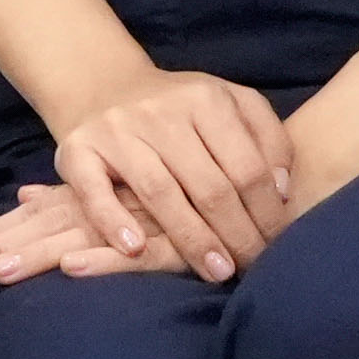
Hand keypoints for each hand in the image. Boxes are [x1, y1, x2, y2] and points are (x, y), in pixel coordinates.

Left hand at [0, 177, 185, 285]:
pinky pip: (137, 255)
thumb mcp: (131, 189)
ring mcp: (141, 222)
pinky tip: (73, 269)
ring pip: (80, 241)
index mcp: (97, 195)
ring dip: (37, 256)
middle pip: (44, 231)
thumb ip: (80, 193)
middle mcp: (112, 206)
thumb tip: (27, 196)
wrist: (265, 172)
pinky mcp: (175, 243)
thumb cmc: (196, 181)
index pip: (34, 219)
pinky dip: (106, 260)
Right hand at [41, 68, 294, 278]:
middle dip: (237, 233)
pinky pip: (94, 191)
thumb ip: (267, 138)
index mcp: (206, 100)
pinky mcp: (76, 150)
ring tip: (216, 272)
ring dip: (191, 238)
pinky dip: (113, 221)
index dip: (266, 211)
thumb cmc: (180, 110)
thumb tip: (282, 189)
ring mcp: (117, 131)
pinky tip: (134, 249)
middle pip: (208, 184)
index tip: (278, 244)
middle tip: (253, 268)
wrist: (104, 87)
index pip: (246, 166)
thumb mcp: (231, 106)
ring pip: (160, 192)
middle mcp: (161, 113)